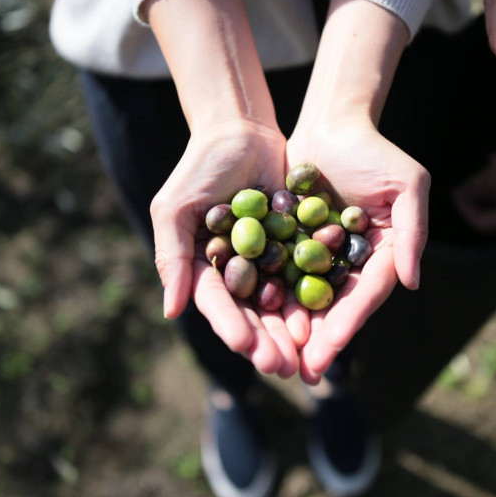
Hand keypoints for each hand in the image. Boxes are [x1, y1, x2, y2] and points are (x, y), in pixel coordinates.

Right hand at [150, 120, 309, 377]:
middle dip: (265, 341)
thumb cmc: (199, 166)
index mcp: (201, 267)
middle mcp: (233, 270)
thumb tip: (170, 311)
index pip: (217, 304)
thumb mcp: (175, 209)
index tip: (246, 347)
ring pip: (279, 302)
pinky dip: (312, 296)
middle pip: (250, 313)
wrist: (242, 130)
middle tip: (281, 366)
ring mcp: (264, 260)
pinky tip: (325, 316)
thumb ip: (171, 257)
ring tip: (305, 354)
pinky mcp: (292, 246)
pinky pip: (303, 275)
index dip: (231, 326)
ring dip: (290, 329)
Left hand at [287, 117, 429, 383]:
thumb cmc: (375, 150)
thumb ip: (413, 232)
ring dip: (294, 330)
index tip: (331, 346)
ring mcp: (322, 255)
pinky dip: (270, 299)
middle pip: (337, 307)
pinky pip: (280, 275)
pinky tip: (254, 321)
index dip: (350, 321)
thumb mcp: (408, 184)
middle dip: (320, 340)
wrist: (330, 122)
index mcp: (385, 254)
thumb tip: (411, 283)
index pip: (368, 293)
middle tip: (303, 371)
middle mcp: (354, 262)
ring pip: (307, 300)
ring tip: (278, 358)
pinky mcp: (292, 244)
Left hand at [453, 133, 495, 234]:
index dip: (463, 206)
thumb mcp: (494, 179)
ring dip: (491, 181)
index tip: (456, 188)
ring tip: (482, 165)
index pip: (477, 222)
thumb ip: (474, 188)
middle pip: (490, 210)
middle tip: (467, 177)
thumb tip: (459, 193)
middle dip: (476, 193)